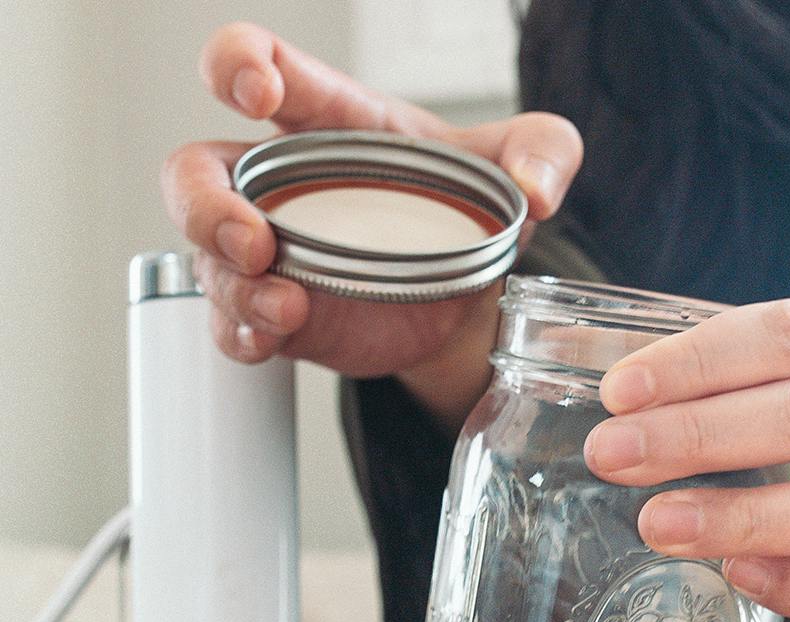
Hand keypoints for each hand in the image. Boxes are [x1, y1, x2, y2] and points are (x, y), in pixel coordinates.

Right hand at [161, 22, 582, 427]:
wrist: (469, 297)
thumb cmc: (471, 210)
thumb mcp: (518, 163)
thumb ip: (544, 150)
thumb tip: (537, 191)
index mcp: (327, 122)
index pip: (254, 65)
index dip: (238, 65)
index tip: (257, 92)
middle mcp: (283, 184)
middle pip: (194, 170)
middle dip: (203, 202)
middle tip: (251, 238)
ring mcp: (273, 253)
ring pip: (208, 258)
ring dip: (233, 285)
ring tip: (288, 307)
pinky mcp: (283, 312)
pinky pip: (234, 321)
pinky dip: (243, 332)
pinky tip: (274, 336)